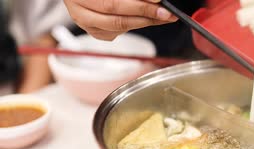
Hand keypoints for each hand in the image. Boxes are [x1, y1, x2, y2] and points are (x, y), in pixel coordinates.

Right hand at [63, 0, 177, 40]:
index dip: (140, 4)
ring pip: (119, 26)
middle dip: (146, 13)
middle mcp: (79, 9)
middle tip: (166, 12)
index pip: (114, 2)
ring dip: (145, 22)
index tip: (158, 1)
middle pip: (117, 15)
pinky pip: (118, 32)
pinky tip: (148, 20)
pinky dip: (136, 25)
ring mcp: (86, 23)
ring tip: (162, 17)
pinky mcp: (96, 32)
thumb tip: (154, 0)